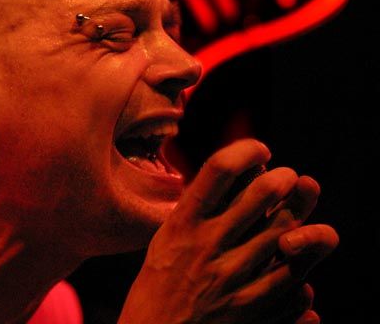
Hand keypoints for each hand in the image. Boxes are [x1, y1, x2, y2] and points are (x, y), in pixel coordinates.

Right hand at [118, 139, 337, 323]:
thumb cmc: (156, 286)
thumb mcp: (166, 239)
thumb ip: (194, 211)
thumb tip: (231, 178)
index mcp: (182, 225)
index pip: (219, 170)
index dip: (247, 151)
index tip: (260, 150)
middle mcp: (207, 245)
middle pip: (261, 195)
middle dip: (283, 178)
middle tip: (287, 177)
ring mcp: (231, 278)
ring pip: (284, 233)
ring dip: (300, 212)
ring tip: (299, 204)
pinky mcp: (250, 309)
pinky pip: (292, 280)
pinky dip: (300, 262)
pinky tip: (294, 253)